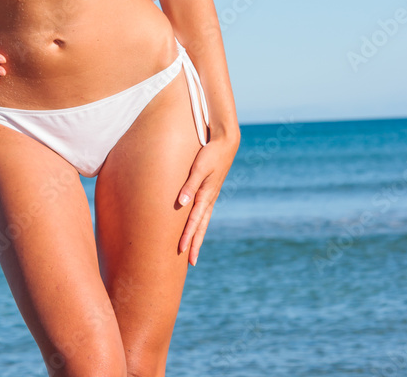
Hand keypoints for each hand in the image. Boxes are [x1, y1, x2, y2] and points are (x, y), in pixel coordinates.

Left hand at [177, 131, 239, 265]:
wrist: (225, 143)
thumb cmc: (210, 154)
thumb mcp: (199, 168)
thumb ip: (189, 185)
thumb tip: (181, 203)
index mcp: (206, 195)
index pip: (195, 220)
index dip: (188, 236)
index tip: (182, 250)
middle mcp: (209, 199)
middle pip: (201, 226)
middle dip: (195, 243)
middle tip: (191, 263)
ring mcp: (211, 196)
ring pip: (203, 221)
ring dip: (197, 236)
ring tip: (193, 251)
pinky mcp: (211, 191)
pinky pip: (204, 212)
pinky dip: (200, 223)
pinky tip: (196, 227)